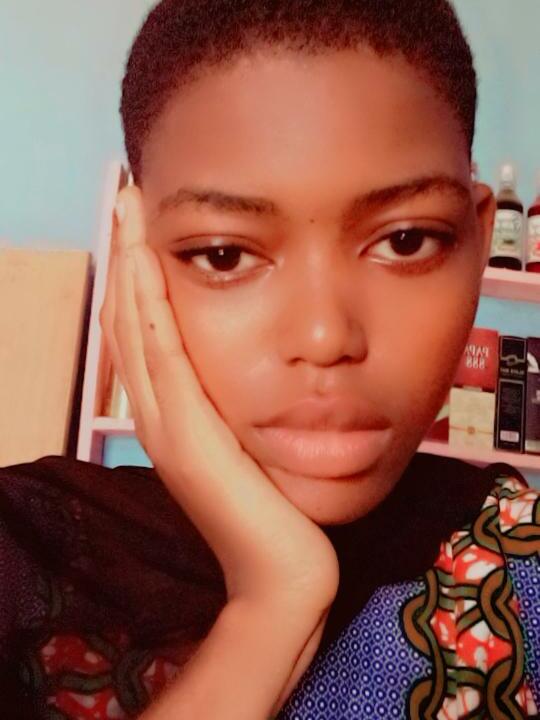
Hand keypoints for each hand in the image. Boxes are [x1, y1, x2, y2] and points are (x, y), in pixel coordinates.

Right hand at [99, 185, 338, 609]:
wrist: (282, 571)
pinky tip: (146, 268)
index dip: (137, 273)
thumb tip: (250, 360)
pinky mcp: (189, 440)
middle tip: (126, 193)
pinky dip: (151, 312)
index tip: (142, 221)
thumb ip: (236, 403)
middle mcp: (157, 414)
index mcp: (172, 412)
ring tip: (128, 211)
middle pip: (129, 319)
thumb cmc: (275, 506)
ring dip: (130, 268)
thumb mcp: (249, 441)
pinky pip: (164, 362)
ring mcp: (166, 427)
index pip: (144, 329)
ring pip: (137, 331)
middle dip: (125, 253)